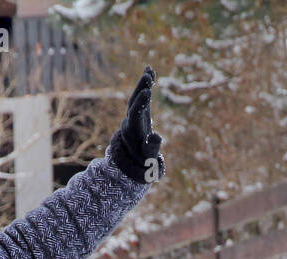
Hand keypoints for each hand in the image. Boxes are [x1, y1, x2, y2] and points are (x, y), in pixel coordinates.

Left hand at [108, 65, 164, 183]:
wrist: (134, 158)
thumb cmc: (144, 160)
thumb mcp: (149, 158)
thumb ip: (152, 147)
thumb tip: (156, 135)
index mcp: (132, 131)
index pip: (135, 115)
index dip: (140, 103)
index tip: (147, 92)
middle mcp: (129, 120)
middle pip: (133, 102)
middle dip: (140, 89)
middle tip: (147, 76)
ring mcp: (133, 114)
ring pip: (135, 97)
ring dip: (142, 84)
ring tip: (149, 70)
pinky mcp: (139, 111)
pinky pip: (140, 96)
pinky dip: (145, 84)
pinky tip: (150, 71)